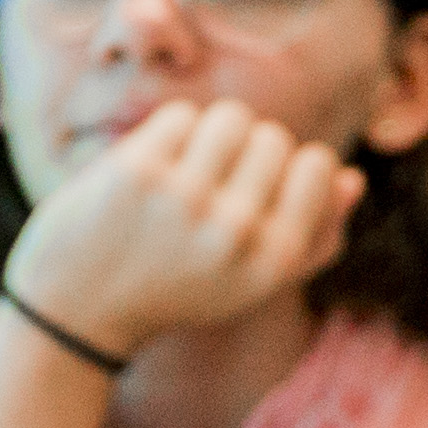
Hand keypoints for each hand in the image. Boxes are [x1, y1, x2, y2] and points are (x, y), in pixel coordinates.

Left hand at [0, 99, 357, 359]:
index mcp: (273, 261)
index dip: (289, 169)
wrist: (74, 312)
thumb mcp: (251, 283)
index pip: (318, 165)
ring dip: (210, 135)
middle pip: (274, 137)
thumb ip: (313, 238)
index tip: (255, 193)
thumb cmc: (174, 290)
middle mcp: (236, 231)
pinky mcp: (139, 171)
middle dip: (246, 151)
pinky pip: (182, 115)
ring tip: (185, 171)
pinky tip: (151, 170)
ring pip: (232, 116)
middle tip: (210, 188)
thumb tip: (353, 180)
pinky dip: (167, 135)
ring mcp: (186, 198)